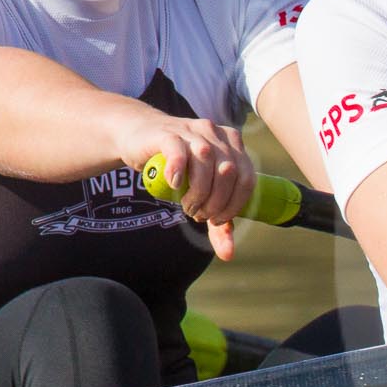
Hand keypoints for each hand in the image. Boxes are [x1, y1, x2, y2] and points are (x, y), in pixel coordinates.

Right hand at [117, 112, 256, 261]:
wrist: (138, 138)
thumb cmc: (176, 168)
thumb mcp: (200, 193)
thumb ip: (218, 222)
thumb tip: (228, 255)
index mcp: (233, 145)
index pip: (247, 178)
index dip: (235, 205)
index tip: (217, 220)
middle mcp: (217, 135)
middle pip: (229, 172)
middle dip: (216, 202)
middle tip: (199, 214)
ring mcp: (193, 132)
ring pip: (206, 161)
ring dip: (198, 192)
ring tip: (187, 205)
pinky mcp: (168, 134)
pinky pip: (179, 152)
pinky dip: (179, 172)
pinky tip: (174, 185)